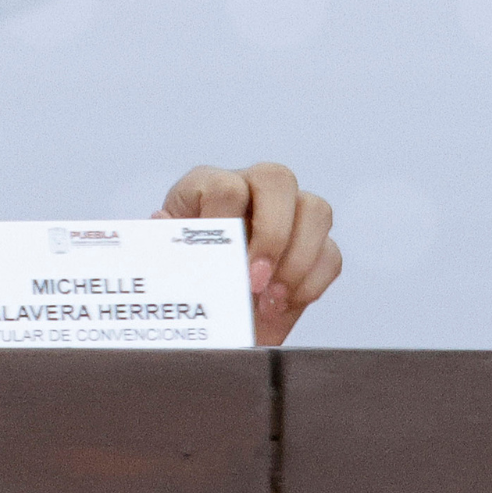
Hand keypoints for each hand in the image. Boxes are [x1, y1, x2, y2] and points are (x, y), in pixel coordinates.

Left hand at [156, 162, 340, 345]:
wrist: (207, 314)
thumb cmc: (182, 280)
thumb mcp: (165, 263)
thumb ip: (163, 244)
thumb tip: (159, 220)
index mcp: (206, 185)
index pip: (224, 185)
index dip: (225, 222)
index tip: (219, 263)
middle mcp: (251, 189)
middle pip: (278, 178)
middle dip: (271, 233)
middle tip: (254, 279)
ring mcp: (288, 214)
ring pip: (316, 209)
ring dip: (297, 259)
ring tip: (271, 297)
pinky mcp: (314, 247)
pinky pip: (331, 252)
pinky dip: (312, 282)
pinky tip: (282, 303)